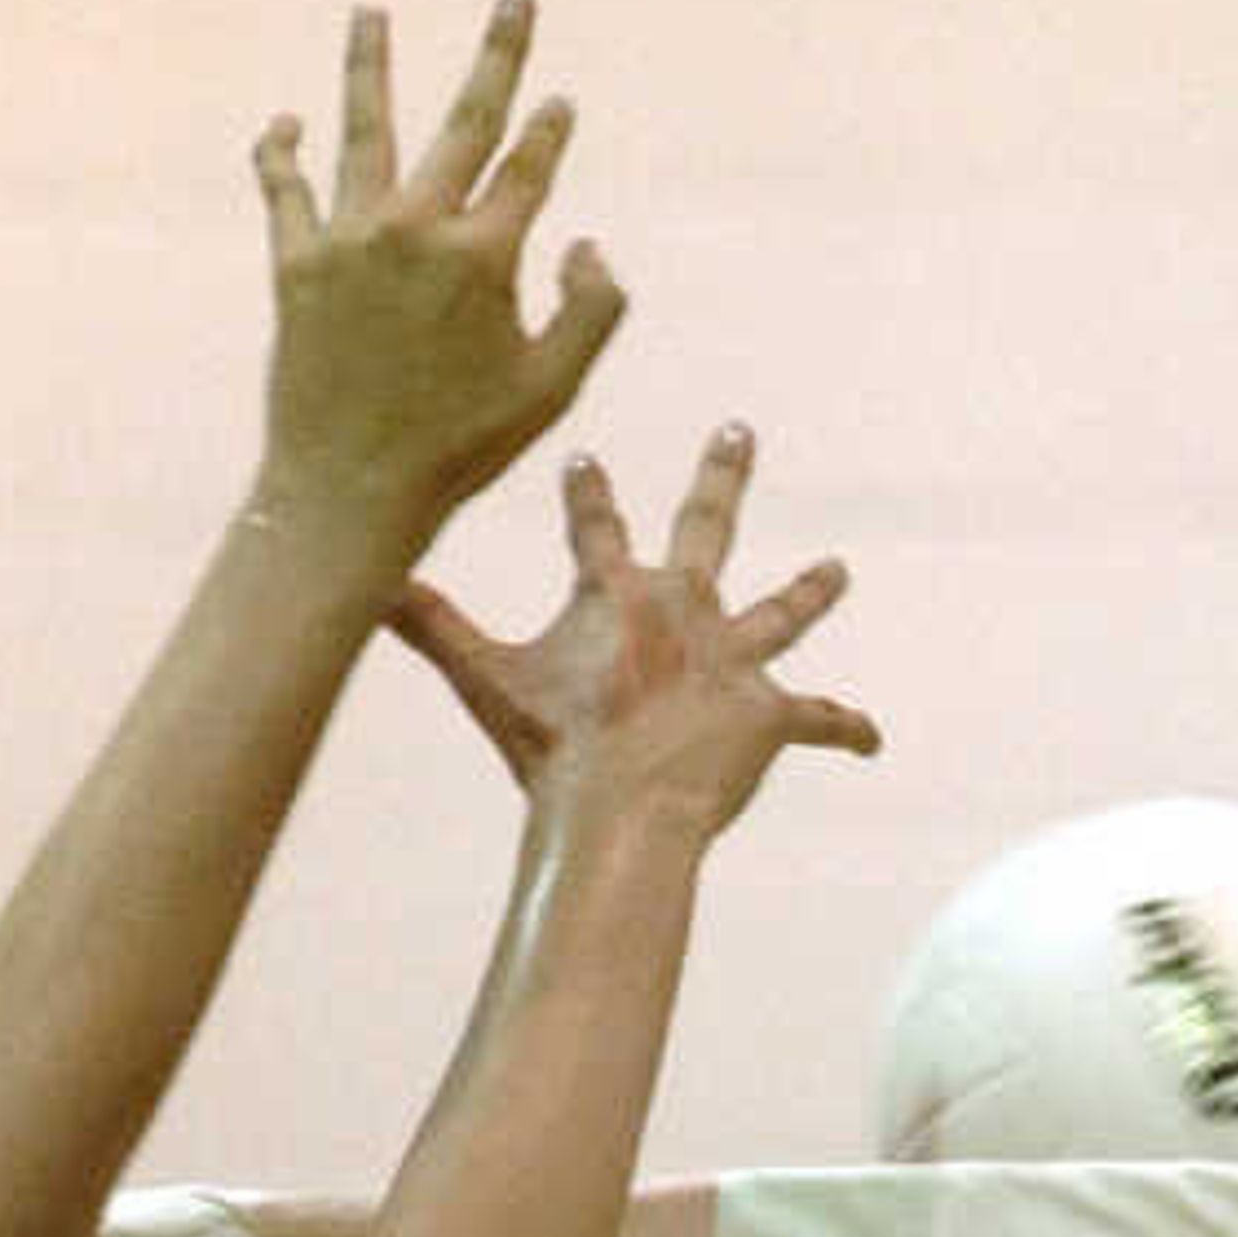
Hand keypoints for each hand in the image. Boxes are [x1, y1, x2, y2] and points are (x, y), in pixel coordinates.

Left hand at [248, 0, 625, 569]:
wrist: (352, 488)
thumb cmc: (459, 450)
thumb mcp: (550, 391)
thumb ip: (590, 313)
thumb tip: (591, 246)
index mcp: (485, 258)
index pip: (528, 173)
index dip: (549, 134)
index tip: (559, 102)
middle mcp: (418, 229)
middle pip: (465, 123)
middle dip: (497, 57)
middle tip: (514, 0)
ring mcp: (353, 238)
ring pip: (364, 128)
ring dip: (369, 64)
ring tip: (370, 14)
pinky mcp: (297, 262)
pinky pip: (285, 188)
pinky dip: (281, 151)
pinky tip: (285, 124)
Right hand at [390, 432, 881, 838]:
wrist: (624, 806)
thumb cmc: (552, 748)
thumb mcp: (483, 680)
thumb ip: (430, 628)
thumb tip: (364, 583)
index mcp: (615, 592)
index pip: (595, 522)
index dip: (587, 490)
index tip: (586, 456)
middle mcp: (682, 608)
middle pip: (707, 526)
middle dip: (721, 475)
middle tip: (739, 430)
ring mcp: (731, 658)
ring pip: (780, 613)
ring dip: (810, 592)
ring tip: (838, 572)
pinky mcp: (769, 713)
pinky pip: (819, 720)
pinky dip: (846, 729)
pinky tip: (874, 739)